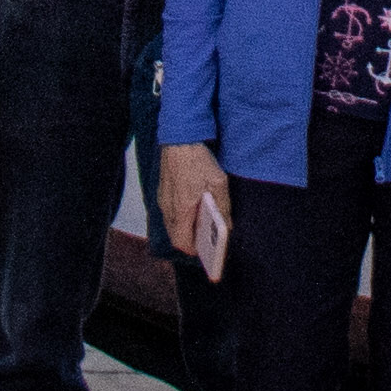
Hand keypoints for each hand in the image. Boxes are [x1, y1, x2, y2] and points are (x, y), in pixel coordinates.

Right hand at [158, 142, 229, 279]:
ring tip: (202, 224)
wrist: (179, 138)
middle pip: (176, 235)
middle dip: (191, 240)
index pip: (182, 242)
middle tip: (207, 239)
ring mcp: (163, 199)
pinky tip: (193, 208)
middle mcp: (168, 207)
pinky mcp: (162, 191)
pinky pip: (170, 212)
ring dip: (185, 227)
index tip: (207, 253)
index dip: (194, 250)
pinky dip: (180, 216)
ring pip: (172, 224)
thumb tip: (228, 227)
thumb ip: (223, 208)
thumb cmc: (198, 160)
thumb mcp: (218, 184)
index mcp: (181, 209)